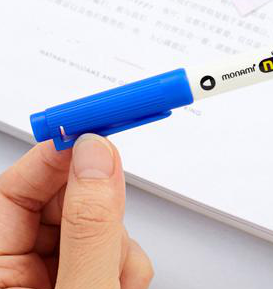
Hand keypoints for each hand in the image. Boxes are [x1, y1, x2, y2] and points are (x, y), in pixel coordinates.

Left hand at [0, 134, 153, 287]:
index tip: (92, 132)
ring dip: (118, 240)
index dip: (55, 155)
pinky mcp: (82, 282)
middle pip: (60, 202)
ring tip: (119, 277)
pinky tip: (124, 283)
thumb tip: (95, 158)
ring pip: (91, 222)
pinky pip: (108, 247)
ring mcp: (51, 280)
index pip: (14, 190)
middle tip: (118, 201)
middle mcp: (18, 274)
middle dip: (98, 205)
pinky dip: (126, 260)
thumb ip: (89, 226)